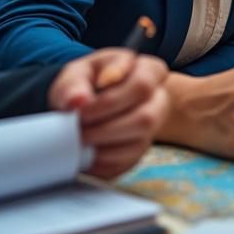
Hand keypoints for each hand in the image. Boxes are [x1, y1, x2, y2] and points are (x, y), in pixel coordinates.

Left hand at [48, 49, 169, 177]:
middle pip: (145, 119)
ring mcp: (153, 127)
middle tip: (78, 129)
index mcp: (150, 70)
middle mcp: (159, 99)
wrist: (91, 101)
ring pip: (138, 143)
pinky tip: (85, 155)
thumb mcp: (78, 73)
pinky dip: (101, 163)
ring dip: (103, 147)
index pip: (142, 86)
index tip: (80, 109)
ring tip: (79, 141)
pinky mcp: (141, 150)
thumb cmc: (88, 82)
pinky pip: (127, 163)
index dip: (110, 101)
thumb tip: (77, 101)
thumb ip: (74, 84)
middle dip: (105, 128)